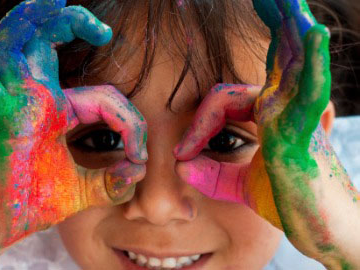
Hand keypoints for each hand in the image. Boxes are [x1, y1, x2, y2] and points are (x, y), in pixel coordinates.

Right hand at [0, 0, 146, 250]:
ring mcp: (14, 101)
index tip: (139, 158)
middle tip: (101, 29)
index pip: (104, 97)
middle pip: (47, 42)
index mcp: (57, 109)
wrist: (1, 224)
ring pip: (19, 42)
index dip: (131, 125)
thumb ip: (114, 181)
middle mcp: (33, 96)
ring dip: (34, 18)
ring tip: (55, 0)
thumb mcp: (85, 191)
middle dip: (70, 22)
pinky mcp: (0, 118)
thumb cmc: (37, 203)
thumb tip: (140, 171)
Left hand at [174, 0, 359, 267]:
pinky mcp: (307, 128)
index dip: (199, 125)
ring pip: (293, 60)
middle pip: (276, 54)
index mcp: (270, 114)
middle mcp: (285, 106)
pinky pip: (308, 89)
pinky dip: (311, 61)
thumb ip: (209, 173)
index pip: (224, 98)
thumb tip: (178, 164)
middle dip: (272, 22)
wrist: (319, 230)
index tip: (181, 154)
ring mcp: (299, 112)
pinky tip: (311, 33)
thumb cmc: (286, 203)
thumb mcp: (237, 185)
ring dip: (290, 26)